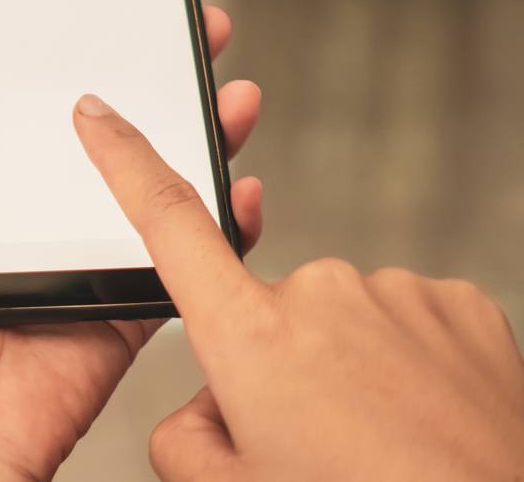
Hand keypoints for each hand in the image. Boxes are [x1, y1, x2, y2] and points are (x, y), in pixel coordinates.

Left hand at [0, 9, 264, 481]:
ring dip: (199, 136)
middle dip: (156, 83)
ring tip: (230, 91)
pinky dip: (219, 222)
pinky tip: (241, 183)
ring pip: (155, 185)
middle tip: (194, 36)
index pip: (26, 105)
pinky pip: (182, 255)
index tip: (106, 12)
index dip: (69, 57)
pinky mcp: (124, 307)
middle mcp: (30, 217)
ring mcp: (81, 260)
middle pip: (106, 135)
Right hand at [73, 95, 523, 481]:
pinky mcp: (459, 303)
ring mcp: (396, 293)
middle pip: (263, 313)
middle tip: (312, 443)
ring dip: (346, 372)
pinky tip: (422, 420)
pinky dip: (406, 367)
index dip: (123, 160)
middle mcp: (319, 295)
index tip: (99, 116)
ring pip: (339, 324)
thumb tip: (209, 405)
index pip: (168, 222)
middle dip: (274, 368)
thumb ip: (185, 434)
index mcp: (250, 338)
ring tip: (378, 444)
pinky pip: (404, 323)